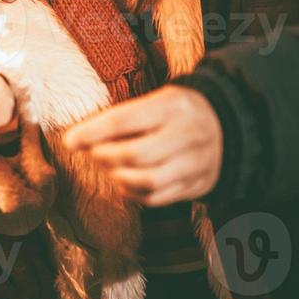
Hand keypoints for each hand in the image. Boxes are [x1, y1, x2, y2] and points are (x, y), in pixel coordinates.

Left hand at [62, 85, 222, 205]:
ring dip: (117, 178)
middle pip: (135, 155)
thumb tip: (79, 136)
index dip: (92, 132)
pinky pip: (158, 198)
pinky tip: (123, 182)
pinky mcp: (199, 185)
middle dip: (104, 157)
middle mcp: (188, 135)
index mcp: (173, 106)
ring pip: (147, 181)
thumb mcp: (157, 100)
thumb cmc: (177, 111)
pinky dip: (133, 194)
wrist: (228, 125)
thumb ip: (124, 117)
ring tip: (107, 168)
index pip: (124, 120)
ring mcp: (197, 163)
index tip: (69, 140)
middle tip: (91, 153)